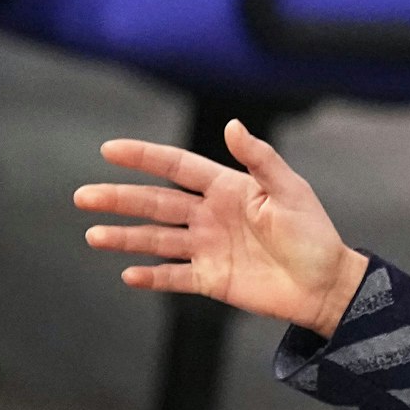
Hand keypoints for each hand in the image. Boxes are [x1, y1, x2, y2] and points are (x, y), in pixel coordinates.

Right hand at [75, 120, 369, 337]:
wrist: (326, 284)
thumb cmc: (313, 233)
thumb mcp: (289, 189)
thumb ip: (259, 159)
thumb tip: (232, 125)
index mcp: (227, 187)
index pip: (176, 167)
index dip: (143, 158)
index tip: (109, 150)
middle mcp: (210, 215)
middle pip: (155, 203)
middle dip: (119, 198)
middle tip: (82, 196)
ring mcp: (208, 247)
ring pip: (157, 239)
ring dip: (125, 237)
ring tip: (93, 234)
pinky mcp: (211, 279)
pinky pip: (175, 277)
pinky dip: (152, 276)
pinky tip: (128, 274)